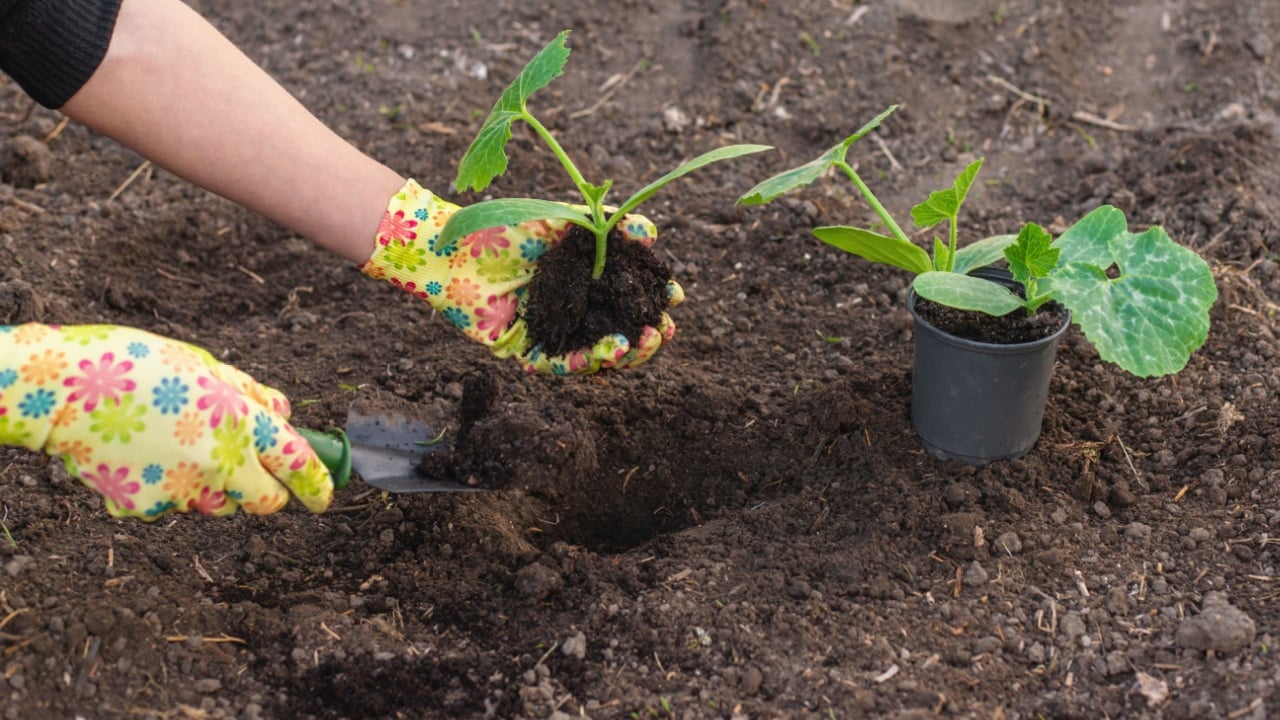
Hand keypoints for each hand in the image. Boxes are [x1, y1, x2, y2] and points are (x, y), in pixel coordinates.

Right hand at [0, 324, 332, 519]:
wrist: (60, 390)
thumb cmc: (135, 365)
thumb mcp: (204, 366)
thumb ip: (250, 393)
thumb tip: (283, 412)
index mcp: (240, 422)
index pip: (297, 464)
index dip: (318, 484)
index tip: (325, 496)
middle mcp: (219, 464)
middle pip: (263, 502)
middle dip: (264, 492)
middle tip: (250, 471)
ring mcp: (182, 491)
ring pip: (217, 506)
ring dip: (213, 488)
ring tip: (177, 446)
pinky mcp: (146, 507)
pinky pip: (171, 506)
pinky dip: (167, 488)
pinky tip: (142, 456)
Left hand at [360, 180, 682, 373]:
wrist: (454, 246)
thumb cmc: (507, 229)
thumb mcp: (563, 221)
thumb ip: (606, 226)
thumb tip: (651, 231)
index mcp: (589, 286)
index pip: (632, 301)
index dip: (656, 303)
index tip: (675, 298)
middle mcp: (575, 313)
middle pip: (622, 337)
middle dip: (647, 338)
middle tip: (661, 331)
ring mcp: (552, 335)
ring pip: (594, 358)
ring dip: (618, 356)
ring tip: (631, 345)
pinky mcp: (524, 351)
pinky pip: (554, 366)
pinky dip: (576, 364)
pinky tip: (594, 357)